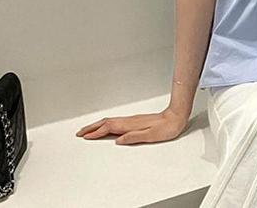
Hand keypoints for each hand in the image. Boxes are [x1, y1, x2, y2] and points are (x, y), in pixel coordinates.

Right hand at [75, 106, 189, 144]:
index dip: (96, 133)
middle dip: (92, 127)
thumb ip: (134, 137)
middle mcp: (130, 120)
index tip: (85, 136)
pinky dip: (106, 124)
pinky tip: (107, 127)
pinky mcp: (135, 120)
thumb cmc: (166, 127)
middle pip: (106, 123)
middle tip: (80, 132)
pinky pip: (116, 122)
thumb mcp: (151, 135)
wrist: (176, 117)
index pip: (109, 128)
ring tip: (89, 129)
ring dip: (98, 125)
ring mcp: (132, 120)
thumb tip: (118, 140)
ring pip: (110, 121)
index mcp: (131, 125)